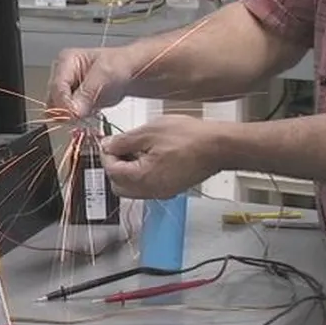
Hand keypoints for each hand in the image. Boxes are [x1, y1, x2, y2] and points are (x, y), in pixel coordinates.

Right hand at [48, 47, 141, 118]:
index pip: (56, 87)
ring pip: (58, 110)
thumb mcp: (105, 74)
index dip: (64, 103)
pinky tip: (91, 112)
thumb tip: (73, 111)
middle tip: (85, 113)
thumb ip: (87, 93)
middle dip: (67, 110)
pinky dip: (77, 118)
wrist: (130, 73)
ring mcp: (66, 89)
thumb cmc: (119, 65)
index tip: (75, 115)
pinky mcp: (71, 102)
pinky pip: (67, 116)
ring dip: (72, 116)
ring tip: (91, 110)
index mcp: (66, 61)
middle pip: (53, 100)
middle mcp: (61, 75)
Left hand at [100, 115, 222, 198]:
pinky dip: (142, 174)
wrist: (218, 146)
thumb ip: (123, 141)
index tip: (109, 141)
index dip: (107, 154)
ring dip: (128, 171)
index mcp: (142, 178)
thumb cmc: (189, 137)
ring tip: (137, 150)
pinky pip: (147, 187)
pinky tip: (150, 156)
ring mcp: (161, 193)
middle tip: (121, 147)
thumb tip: (107, 145)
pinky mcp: (170, 189)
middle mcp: (150, 192)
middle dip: (115, 166)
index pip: (111, 171)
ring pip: (132, 188)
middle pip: (118, 185)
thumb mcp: (148, 131)